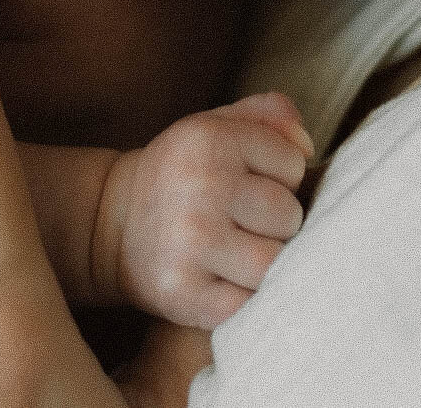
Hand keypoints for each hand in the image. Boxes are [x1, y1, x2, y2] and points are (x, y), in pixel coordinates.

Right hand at [103, 92, 312, 329]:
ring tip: (235, 249)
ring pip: (273, 264)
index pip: (293, 165)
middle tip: (243, 219)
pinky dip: (242, 297)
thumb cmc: (184, 171)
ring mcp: (189, 242)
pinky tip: (219, 278)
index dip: (279, 175)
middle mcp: (199, 186)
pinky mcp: (183, 292)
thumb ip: (268, 116)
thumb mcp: (216, 126)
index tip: (250, 180)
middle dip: (274, 221)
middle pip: (288, 216)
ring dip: (262, 261)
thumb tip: (308, 147)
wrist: (112, 221)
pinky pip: (248, 304)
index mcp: (209, 138)